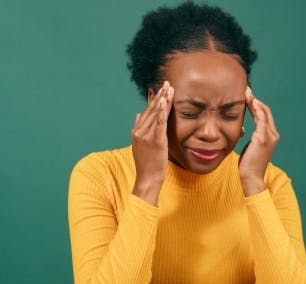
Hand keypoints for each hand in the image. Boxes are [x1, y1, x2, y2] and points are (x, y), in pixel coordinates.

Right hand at [131, 81, 173, 205]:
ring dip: (163, 99)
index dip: (154, 99)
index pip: (146, 111)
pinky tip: (165, 101)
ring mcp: (146, 135)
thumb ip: (139, 128)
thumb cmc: (147, 163)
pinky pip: (159, 123)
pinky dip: (162, 111)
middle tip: (166, 83)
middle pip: (151, 109)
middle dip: (160, 95)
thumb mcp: (139, 144)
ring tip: (168, 88)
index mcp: (136, 131)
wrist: (147, 178)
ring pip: (156, 113)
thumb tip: (138, 114)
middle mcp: (139, 131)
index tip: (160, 88)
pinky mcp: (155, 140)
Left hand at [239, 86, 279, 195]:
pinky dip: (256, 109)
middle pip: (266, 111)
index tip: (247, 96)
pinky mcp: (263, 138)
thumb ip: (251, 137)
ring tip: (246, 93)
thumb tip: (243, 129)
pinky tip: (250, 102)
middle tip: (246, 90)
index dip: (256, 104)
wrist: (251, 177)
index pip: (264, 115)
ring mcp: (269, 136)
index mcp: (271, 136)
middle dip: (255, 99)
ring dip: (255, 101)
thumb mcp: (251, 147)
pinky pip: (261, 119)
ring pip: (264, 112)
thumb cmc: (248, 164)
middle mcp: (273, 134)